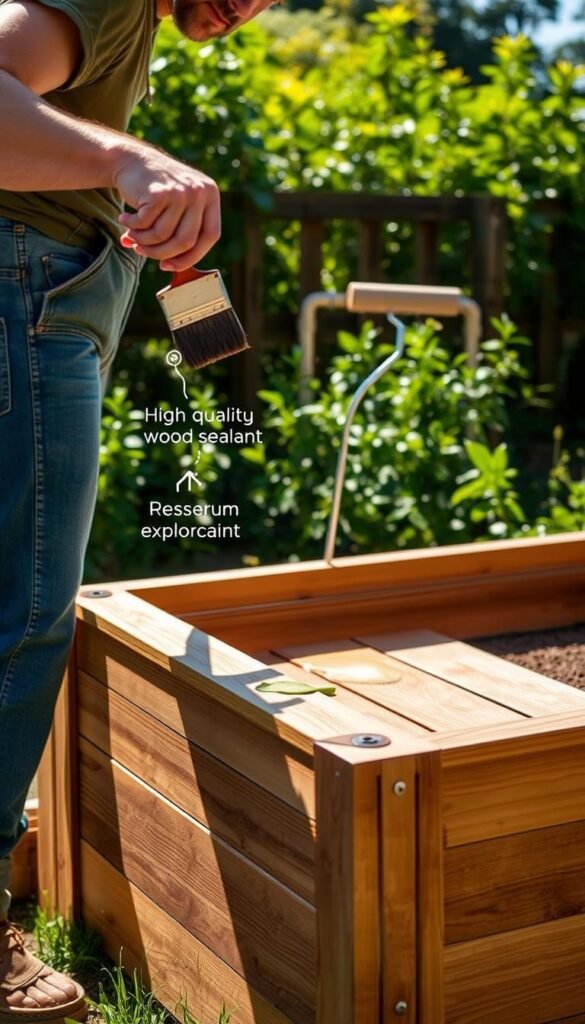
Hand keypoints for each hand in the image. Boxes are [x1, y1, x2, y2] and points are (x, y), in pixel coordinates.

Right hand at [113, 145, 220, 270]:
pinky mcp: (160, 192)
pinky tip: (125, 219)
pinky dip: (132, 227)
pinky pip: (146, 225)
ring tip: (130, 234)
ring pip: (163, 235)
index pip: (210, 236)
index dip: (191, 256)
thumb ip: (182, 231)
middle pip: (186, 241)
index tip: (169, 265)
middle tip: (142, 252)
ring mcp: (181, 191)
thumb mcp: (178, 206)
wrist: (130, 159)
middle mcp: (200, 192)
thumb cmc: (155, 190)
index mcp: (211, 196)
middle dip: (161, 253)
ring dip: (142, 240)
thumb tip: (173, 267)